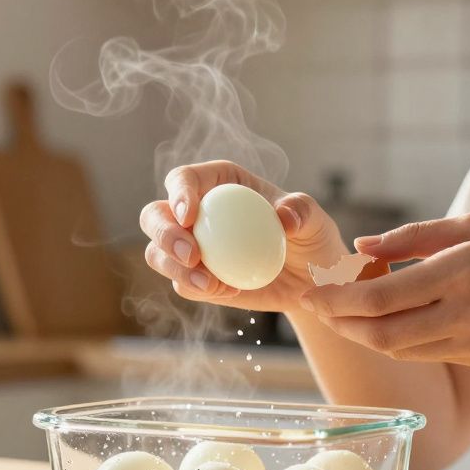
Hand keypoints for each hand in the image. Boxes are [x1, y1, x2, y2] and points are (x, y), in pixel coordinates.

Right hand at [139, 160, 347, 312]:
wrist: (310, 281)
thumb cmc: (311, 239)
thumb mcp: (315, 220)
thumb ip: (302, 210)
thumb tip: (282, 216)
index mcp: (218, 183)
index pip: (184, 179)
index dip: (178, 193)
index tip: (189, 215)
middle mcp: (196, 212)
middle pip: (155, 215)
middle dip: (164, 234)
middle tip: (191, 255)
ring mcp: (190, 246)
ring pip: (157, 253)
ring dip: (175, 269)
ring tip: (212, 284)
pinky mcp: (194, 278)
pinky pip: (181, 283)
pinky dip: (197, 289)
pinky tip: (228, 291)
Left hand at [299, 212, 469, 366]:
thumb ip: (416, 236)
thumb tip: (362, 246)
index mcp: (463, 272)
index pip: (380, 299)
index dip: (337, 301)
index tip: (309, 293)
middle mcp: (467, 314)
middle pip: (381, 335)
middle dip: (341, 324)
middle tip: (317, 307)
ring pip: (400, 350)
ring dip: (365, 334)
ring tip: (345, 310)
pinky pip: (428, 352)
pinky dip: (399, 338)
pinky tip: (389, 317)